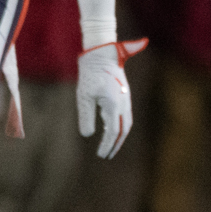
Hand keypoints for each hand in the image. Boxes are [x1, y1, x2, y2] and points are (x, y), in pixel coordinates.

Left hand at [77, 37, 146, 158]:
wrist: (103, 56)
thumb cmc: (90, 75)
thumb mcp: (84, 96)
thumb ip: (86, 116)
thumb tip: (88, 135)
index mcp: (114, 104)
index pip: (113, 131)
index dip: (107, 144)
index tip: (100, 154)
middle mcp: (123, 103)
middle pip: (124, 129)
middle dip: (116, 144)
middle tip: (107, 155)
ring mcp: (125, 100)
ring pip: (126, 123)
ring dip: (119, 136)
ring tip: (110, 145)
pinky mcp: (124, 96)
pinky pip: (124, 116)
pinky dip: (119, 126)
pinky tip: (108, 129)